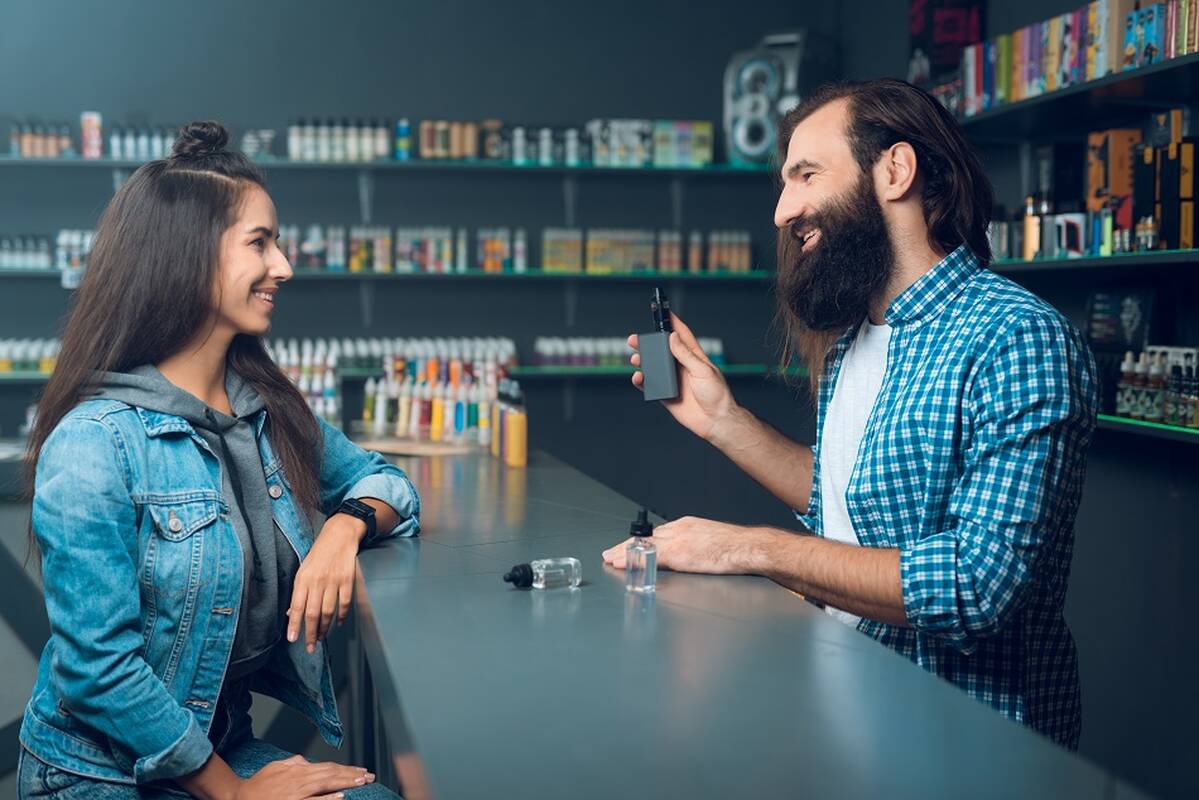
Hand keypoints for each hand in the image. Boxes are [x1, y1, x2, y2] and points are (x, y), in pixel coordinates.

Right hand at [233, 754, 375, 799]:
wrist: (239, 797)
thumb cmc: (257, 785)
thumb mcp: (276, 767)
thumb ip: (293, 762)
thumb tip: (306, 760)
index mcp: (298, 769)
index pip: (328, 767)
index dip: (346, 769)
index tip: (361, 771)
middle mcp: (300, 779)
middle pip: (331, 775)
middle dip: (352, 775)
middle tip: (370, 776)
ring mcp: (297, 793)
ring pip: (326, 785)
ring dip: (346, 783)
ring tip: (362, 782)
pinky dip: (327, 799)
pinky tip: (340, 797)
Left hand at [287, 514, 364, 652]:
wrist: (339, 536)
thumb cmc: (319, 554)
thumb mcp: (303, 570)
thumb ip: (299, 592)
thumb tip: (292, 613)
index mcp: (303, 579)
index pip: (297, 607)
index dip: (295, 625)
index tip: (292, 639)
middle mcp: (317, 581)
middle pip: (313, 613)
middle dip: (310, 633)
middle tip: (310, 647)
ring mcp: (333, 581)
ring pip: (328, 611)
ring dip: (325, 627)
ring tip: (321, 638)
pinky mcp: (348, 580)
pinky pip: (344, 603)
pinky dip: (341, 615)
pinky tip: (338, 623)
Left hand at [602, 516, 768, 574]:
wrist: (750, 547)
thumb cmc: (738, 548)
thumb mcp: (713, 543)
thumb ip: (698, 548)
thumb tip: (691, 559)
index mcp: (688, 525)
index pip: (657, 533)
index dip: (641, 541)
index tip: (630, 546)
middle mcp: (679, 528)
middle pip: (647, 536)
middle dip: (628, 545)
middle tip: (612, 552)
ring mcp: (678, 539)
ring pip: (644, 544)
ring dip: (625, 552)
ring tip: (610, 558)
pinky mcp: (679, 553)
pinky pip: (649, 555)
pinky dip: (633, 559)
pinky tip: (621, 562)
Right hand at [628, 314, 738, 441]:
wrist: (715, 421)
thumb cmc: (717, 395)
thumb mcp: (703, 370)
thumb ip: (686, 354)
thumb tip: (672, 337)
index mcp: (694, 357)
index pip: (681, 335)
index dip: (672, 322)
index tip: (662, 311)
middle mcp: (682, 366)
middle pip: (662, 350)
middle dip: (648, 343)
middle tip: (635, 339)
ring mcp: (673, 380)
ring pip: (653, 367)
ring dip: (643, 361)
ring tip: (635, 358)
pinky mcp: (666, 394)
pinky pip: (650, 385)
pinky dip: (642, 381)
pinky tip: (638, 377)